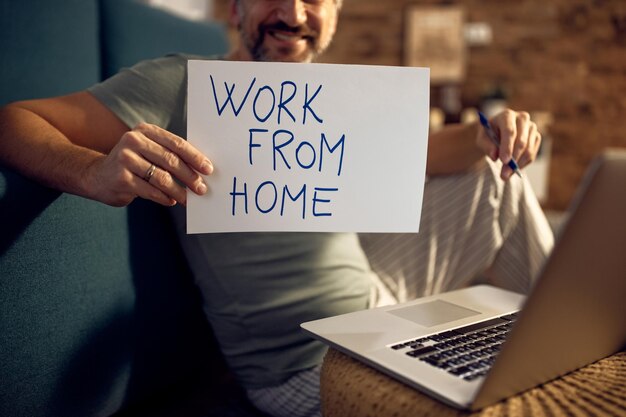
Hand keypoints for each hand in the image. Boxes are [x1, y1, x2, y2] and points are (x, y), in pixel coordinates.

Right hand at [86, 123, 212, 206]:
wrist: (97, 176)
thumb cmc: (133, 164)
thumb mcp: (148, 151)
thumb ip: (170, 154)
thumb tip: (201, 170)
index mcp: (144, 131)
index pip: (176, 143)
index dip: (195, 157)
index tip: (208, 169)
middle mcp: (133, 141)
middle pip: (171, 160)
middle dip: (190, 176)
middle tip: (202, 188)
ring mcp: (125, 159)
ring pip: (162, 178)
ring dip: (179, 191)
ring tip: (188, 199)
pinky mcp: (121, 179)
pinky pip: (151, 191)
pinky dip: (164, 198)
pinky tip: (171, 201)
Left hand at [476, 109, 541, 179]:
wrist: (497, 132)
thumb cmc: (488, 134)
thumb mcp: (482, 139)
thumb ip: (486, 146)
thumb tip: (494, 156)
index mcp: (507, 115)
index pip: (510, 131)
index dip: (507, 147)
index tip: (503, 161)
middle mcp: (522, 118)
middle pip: (521, 141)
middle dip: (513, 159)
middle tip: (503, 175)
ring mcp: (531, 128)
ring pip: (528, 150)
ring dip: (517, 165)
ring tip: (505, 175)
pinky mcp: (536, 137)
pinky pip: (532, 155)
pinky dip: (522, 164)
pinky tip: (512, 169)